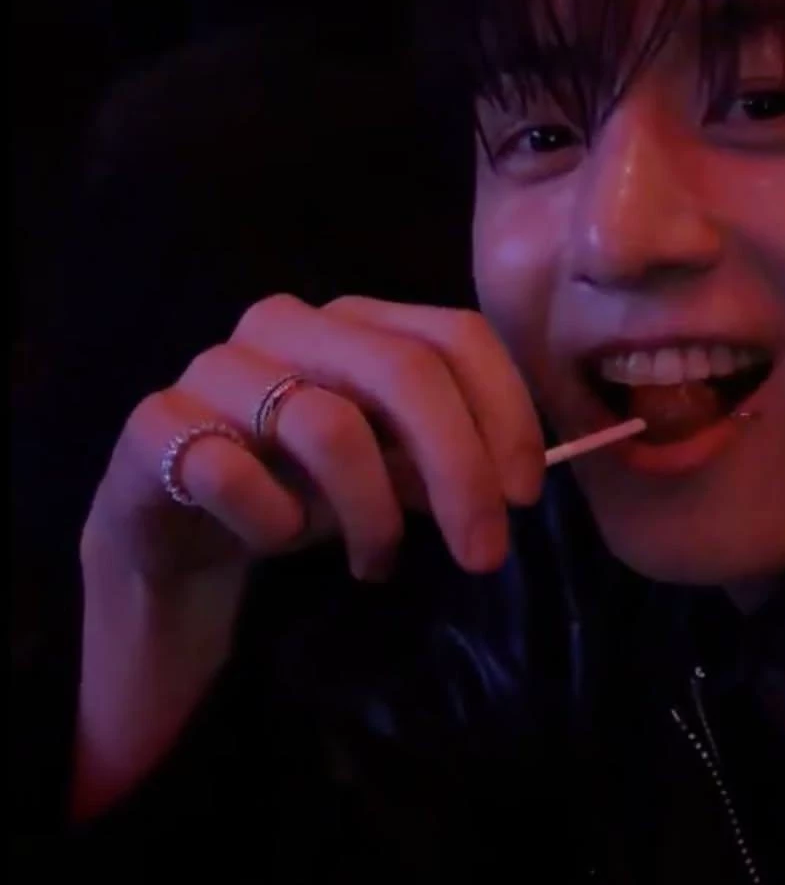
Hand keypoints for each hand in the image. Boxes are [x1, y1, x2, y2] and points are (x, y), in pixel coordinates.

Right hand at [76, 296, 545, 816]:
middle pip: (404, 372)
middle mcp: (288, 324)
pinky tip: (278, 541)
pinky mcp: (158, 425)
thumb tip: (515, 480)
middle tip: (485, 553)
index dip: (504, 412)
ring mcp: (218, 368)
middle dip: (460, 471)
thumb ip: (446, 460)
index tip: (525, 495)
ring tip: (378, 563)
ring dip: (372, 515)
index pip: (455, 335)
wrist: (174, 526)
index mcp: (355, 321)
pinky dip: (275, 522)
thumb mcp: (388, 474)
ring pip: (328, 425)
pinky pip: (235, 473)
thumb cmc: (297, 488)